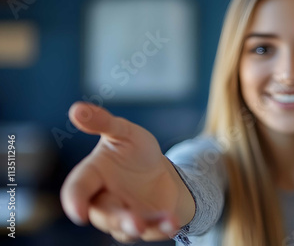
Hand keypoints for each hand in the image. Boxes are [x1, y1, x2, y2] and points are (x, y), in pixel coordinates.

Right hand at [60, 102, 194, 242]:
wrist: (159, 169)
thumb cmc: (134, 150)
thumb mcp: (123, 132)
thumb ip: (102, 123)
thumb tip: (77, 109)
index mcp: (93, 176)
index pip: (77, 189)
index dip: (74, 201)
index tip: (77, 212)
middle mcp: (104, 200)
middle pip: (102, 214)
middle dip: (115, 219)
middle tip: (132, 221)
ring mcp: (123, 216)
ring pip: (124, 229)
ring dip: (135, 227)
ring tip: (144, 225)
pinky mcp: (144, 225)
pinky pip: (151, 231)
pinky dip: (162, 228)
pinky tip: (172, 223)